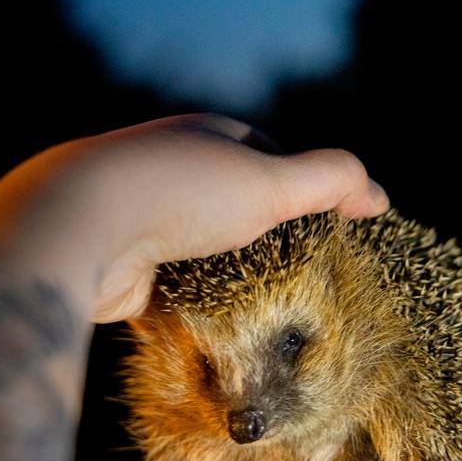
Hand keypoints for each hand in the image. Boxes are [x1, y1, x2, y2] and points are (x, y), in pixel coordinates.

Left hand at [0, 113, 388, 324]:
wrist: (82, 226)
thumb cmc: (183, 192)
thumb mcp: (272, 180)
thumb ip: (330, 180)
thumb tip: (379, 195)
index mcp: (207, 136)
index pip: (269, 155)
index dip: (303, 186)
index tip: (332, 226)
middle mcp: (174, 170)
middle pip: (237, 205)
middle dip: (268, 238)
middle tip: (308, 274)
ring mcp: (146, 217)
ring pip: (206, 249)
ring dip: (233, 275)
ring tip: (274, 307)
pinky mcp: (127, 265)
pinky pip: (176, 286)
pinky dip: (199, 302)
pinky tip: (225, 324)